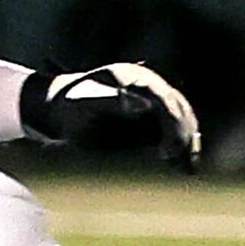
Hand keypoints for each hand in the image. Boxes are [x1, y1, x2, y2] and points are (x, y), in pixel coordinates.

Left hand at [20, 62, 201, 170]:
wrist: (56, 111)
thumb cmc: (67, 108)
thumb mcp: (84, 104)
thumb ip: (112, 102)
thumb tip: (144, 103)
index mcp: (131, 77)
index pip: (162, 97)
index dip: (171, 122)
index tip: (168, 149)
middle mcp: (147, 84)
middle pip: (177, 107)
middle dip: (182, 134)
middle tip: (176, 162)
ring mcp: (151, 99)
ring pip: (182, 118)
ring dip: (188, 142)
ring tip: (187, 168)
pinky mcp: (152, 115)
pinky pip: (174, 129)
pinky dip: (182, 147)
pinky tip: (186, 167)